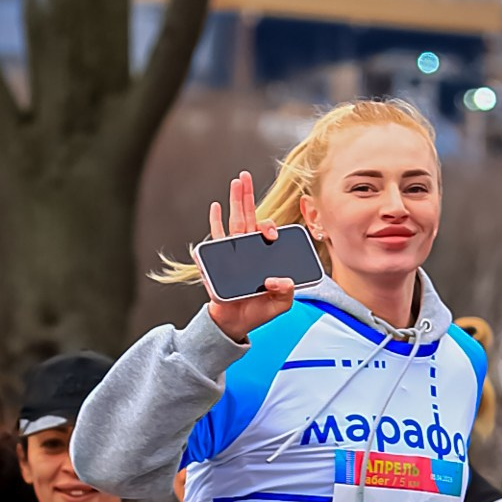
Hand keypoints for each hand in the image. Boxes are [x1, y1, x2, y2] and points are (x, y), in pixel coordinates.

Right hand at [203, 169, 299, 342]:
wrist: (236, 324)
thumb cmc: (258, 312)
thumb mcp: (280, 304)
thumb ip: (286, 292)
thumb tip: (279, 279)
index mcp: (264, 256)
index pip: (265, 232)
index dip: (268, 226)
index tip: (271, 232)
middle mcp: (248, 250)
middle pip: (247, 217)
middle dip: (247, 196)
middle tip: (245, 176)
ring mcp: (233, 254)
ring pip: (233, 222)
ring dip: (233, 201)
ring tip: (235, 182)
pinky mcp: (217, 263)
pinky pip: (215, 240)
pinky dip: (214, 224)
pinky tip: (215, 208)